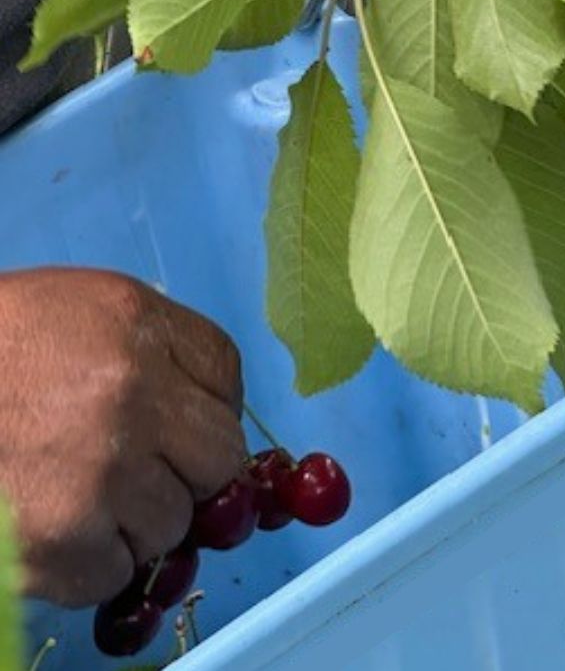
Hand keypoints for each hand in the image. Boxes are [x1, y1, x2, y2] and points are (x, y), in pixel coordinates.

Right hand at [0, 268, 244, 607]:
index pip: (227, 378)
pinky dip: (91, 562)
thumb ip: (161, 345)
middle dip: (187, 470)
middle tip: (137, 467)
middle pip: (219, 459)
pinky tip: (55, 525)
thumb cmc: (1, 343)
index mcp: (138, 328)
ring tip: (80, 491)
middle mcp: (131, 399)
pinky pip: (115, 571)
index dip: (209, 406)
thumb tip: (215, 408)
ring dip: (137, 519)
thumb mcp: (89, 308)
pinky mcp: (57, 541)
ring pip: (172, 524)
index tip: (183, 423)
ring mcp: (97, 474)